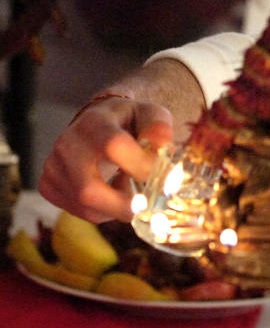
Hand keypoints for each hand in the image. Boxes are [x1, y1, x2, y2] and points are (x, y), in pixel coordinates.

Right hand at [38, 95, 173, 222]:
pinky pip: (78, 211)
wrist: (102, 123)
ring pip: (84, 206)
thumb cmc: (131, 122)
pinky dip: (103, 211)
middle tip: (148, 207)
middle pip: (88, 189)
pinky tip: (114, 192)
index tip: (164, 178)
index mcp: (95, 121)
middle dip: (123, 206)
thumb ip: (159, 130)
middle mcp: (67, 143)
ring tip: (132, 190)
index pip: (114, 147)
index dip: (141, 167)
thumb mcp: (152, 116)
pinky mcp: (48, 185)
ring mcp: (53, 165)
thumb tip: (161, 150)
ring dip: (116, 208)